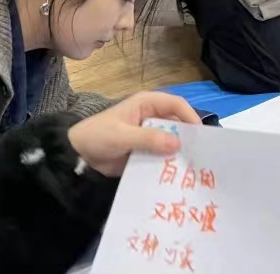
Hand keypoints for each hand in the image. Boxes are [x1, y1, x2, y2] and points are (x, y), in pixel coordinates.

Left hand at [67, 92, 200, 177]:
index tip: (201, 134)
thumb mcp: (122, 136)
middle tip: (202, 155)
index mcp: (146, 104)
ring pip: (172, 141)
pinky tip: (178, 176)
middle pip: (177, 124)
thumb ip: (149, 139)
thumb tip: (178, 143)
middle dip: (188, 137)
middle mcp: (152, 118)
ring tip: (194, 168)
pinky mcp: (146, 151)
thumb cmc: (98, 136)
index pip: (176, 104)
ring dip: (180, 152)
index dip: (190, 116)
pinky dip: (170, 163)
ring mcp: (149, 136)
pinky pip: (162, 155)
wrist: (78, 155)